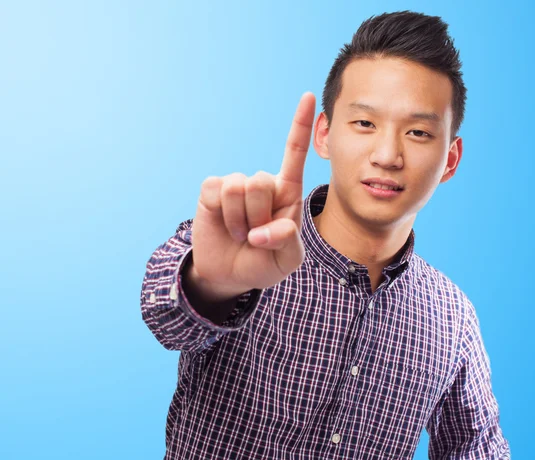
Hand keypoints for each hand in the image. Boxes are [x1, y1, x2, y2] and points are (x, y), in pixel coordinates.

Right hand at [188, 92, 315, 300]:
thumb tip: (262, 230)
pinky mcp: (212, 190)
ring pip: (238, 187)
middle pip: (261, 181)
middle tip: (255, 235)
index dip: (300, 126)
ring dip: (239, 220)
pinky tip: (224, 224)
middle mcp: (262, 183)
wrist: (230, 273)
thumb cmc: (264, 262)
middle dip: (258, 216)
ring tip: (241, 232)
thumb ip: (286, 241)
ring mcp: (236, 185)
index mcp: (287, 192)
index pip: (295, 154)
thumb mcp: (287, 260)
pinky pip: (216, 191)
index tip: (308, 96)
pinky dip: (222, 215)